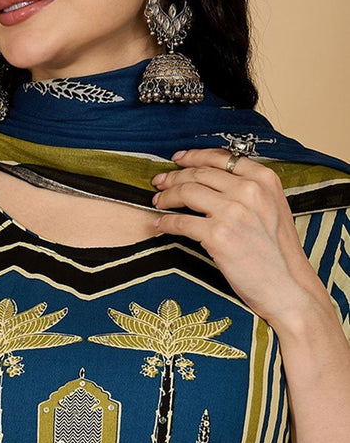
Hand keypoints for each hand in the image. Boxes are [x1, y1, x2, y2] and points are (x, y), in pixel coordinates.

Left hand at [152, 148, 327, 328]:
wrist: (286, 286)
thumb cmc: (278, 253)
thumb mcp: (273, 209)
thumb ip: (250, 191)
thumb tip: (213, 183)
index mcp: (264, 180)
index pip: (221, 158)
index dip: (194, 156)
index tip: (178, 160)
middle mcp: (249, 190)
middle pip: (200, 174)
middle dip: (174, 176)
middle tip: (159, 182)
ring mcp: (233, 212)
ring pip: (187, 192)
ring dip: (166, 196)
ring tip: (157, 201)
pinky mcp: (218, 235)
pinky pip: (181, 221)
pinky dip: (166, 221)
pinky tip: (160, 224)